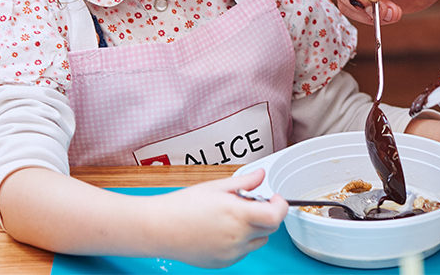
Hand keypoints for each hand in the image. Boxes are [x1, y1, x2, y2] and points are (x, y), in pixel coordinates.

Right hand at [0, 166, 287, 268]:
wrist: (158, 228)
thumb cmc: (184, 204)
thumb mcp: (216, 187)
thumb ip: (244, 183)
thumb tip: (262, 176)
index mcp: (238, 214)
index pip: (276, 216)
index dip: (281, 205)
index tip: (275, 197)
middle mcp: (237, 237)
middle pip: (270, 229)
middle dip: (267, 214)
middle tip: (251, 201)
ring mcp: (230, 254)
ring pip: (258, 241)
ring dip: (254, 228)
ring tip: (232, 215)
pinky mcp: (222, 263)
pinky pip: (242, 252)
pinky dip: (241, 241)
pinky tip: (222, 229)